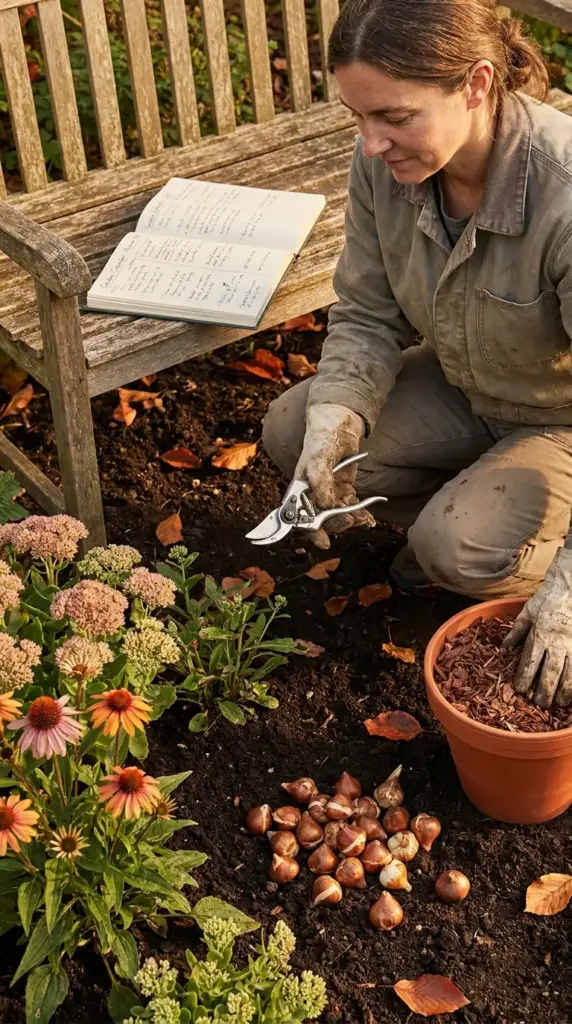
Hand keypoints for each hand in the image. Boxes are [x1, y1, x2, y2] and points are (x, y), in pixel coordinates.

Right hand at [294, 403, 375, 548]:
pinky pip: (350, 508)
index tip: (324, 543)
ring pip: (337, 517)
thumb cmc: (322, 440)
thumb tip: (326, 506)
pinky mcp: (343, 491)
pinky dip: (360, 514)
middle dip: (337, 524)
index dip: (310, 532)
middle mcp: (312, 495)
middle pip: (322, 520)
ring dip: (351, 520)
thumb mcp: (319, 459)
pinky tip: (369, 517)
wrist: (338, 426)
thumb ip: (321, 481)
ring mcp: (328, 494)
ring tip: (364, 519)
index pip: (300, 517)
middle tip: (351, 521)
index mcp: (300, 490)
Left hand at [503, 547, 571, 707]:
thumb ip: (515, 632)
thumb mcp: (527, 613)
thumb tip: (503, 648)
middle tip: (540, 704)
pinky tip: (571, 692)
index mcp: (539, 635)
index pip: (529, 663)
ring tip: (558, 703)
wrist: (570, 587)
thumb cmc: (547, 599)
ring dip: (563, 691)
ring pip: (569, 674)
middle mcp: (556, 643)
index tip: (521, 691)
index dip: (524, 680)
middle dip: (544, 692)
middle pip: (550, 674)